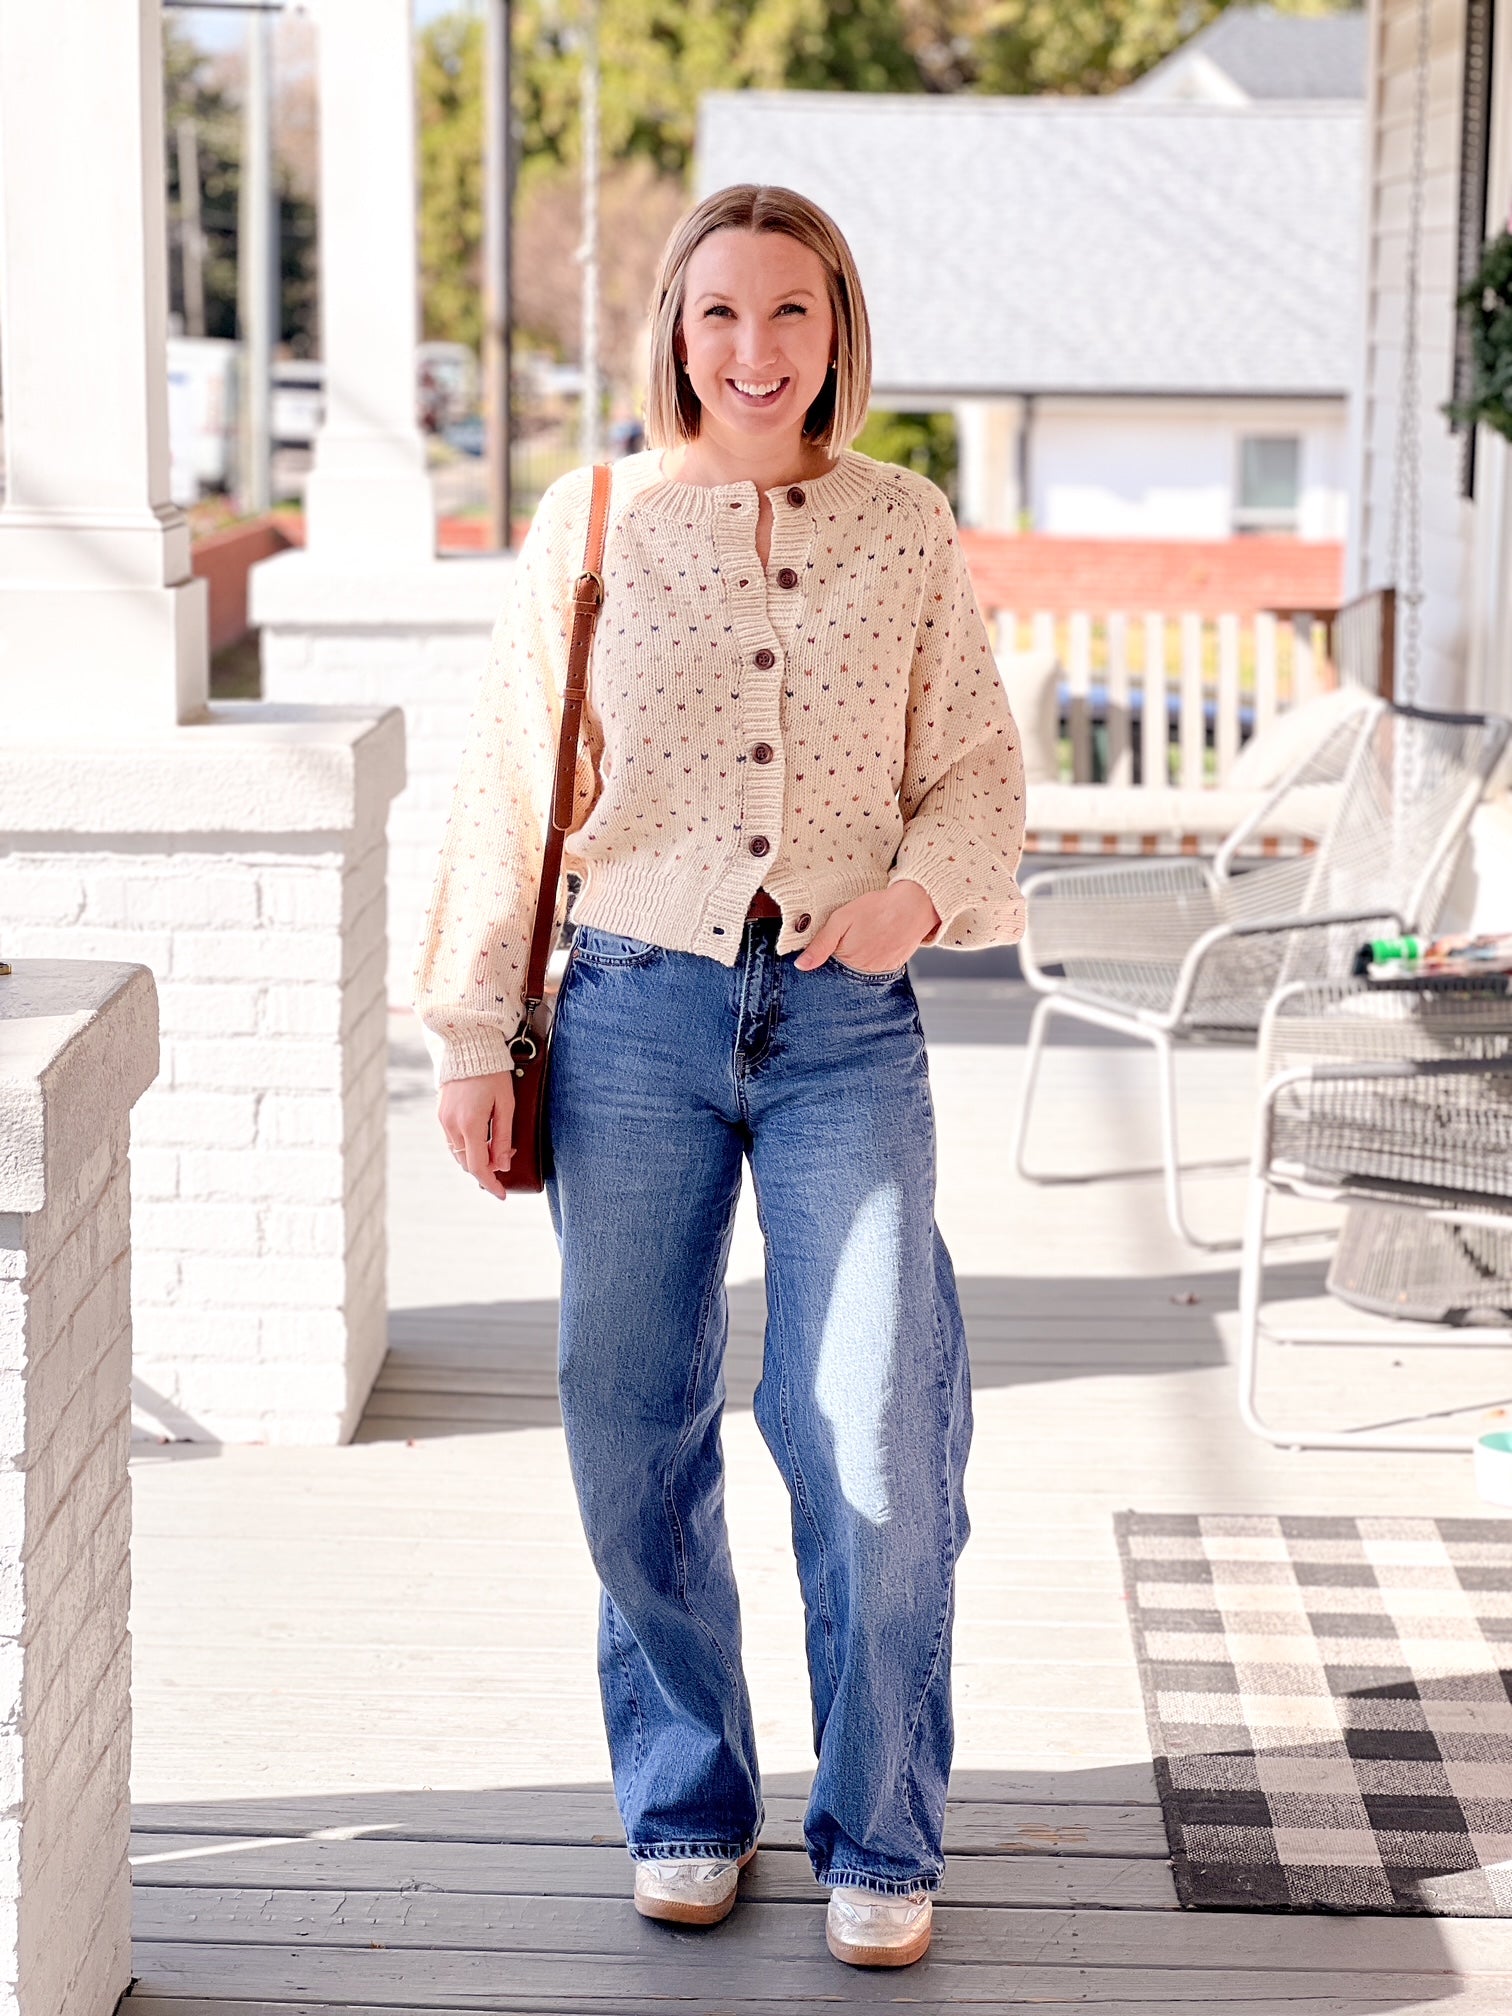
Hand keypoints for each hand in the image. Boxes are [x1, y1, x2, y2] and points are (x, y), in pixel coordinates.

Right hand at [437, 1070, 515, 1196]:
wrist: (468, 1046)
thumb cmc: (493, 1073)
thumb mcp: (506, 1105)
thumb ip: (504, 1138)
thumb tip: (504, 1166)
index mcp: (470, 1124)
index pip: (478, 1166)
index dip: (491, 1183)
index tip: (502, 1195)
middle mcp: (452, 1125)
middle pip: (467, 1162)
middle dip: (487, 1167)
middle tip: (507, 1157)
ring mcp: (443, 1119)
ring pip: (458, 1153)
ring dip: (476, 1157)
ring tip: (496, 1146)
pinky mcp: (440, 1114)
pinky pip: (453, 1140)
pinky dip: (467, 1146)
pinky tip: (482, 1137)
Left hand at [794, 881, 940, 975]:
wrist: (914, 905)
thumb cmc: (877, 908)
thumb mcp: (841, 919)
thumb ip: (820, 944)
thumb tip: (801, 966)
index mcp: (846, 961)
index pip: (826, 969)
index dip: (823, 957)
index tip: (828, 945)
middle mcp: (863, 972)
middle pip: (843, 972)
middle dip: (840, 960)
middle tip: (851, 937)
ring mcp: (879, 972)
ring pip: (859, 972)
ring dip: (856, 960)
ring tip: (863, 938)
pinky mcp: (893, 968)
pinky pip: (876, 969)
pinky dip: (872, 958)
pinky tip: (873, 942)